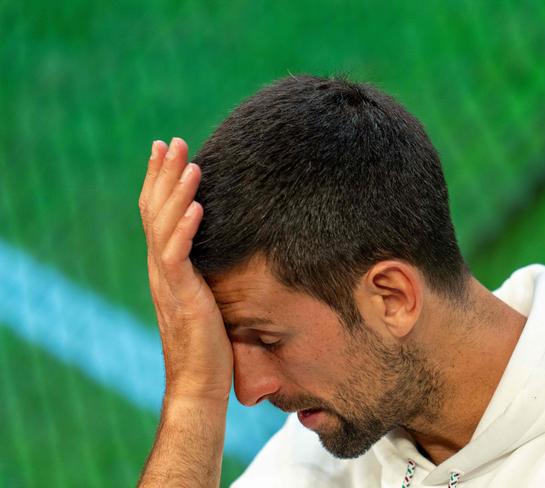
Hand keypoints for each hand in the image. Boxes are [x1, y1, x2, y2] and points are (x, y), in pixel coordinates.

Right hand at [139, 137, 232, 401]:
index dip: (159, 182)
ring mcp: (168, 283)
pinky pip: (179, 257)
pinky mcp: (182, 297)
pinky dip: (186, 230)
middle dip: (163, 174)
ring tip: (189, 162)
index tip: (167, 153)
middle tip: (172, 141)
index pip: (156, 215)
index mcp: (165, 267)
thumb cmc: (207, 344)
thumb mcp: (205, 297)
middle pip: (154, 211)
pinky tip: (198, 206)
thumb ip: (203, 272)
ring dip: (177, 192)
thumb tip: (220, 254)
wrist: (198, 383)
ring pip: (164, 227)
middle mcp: (161, 269)